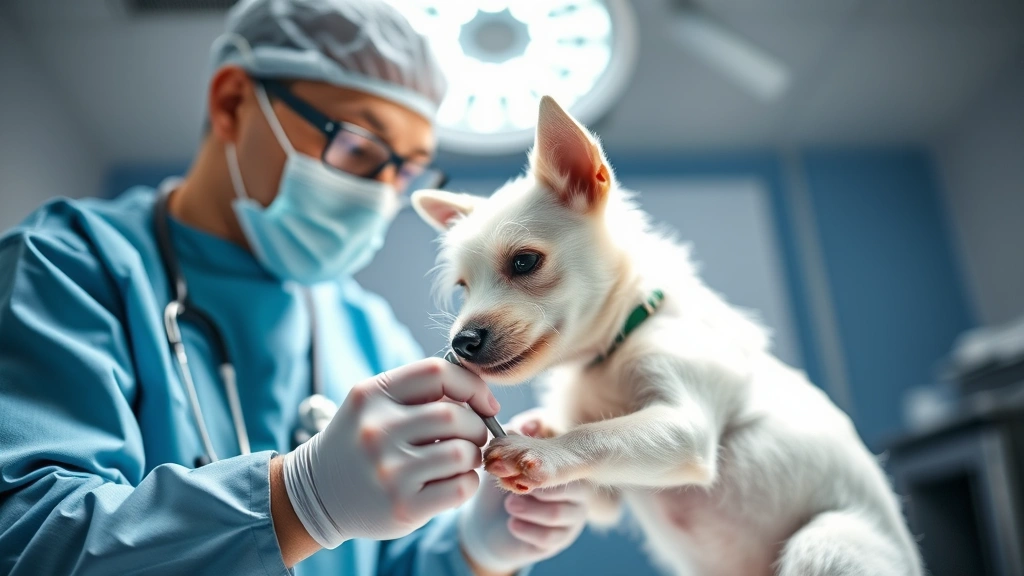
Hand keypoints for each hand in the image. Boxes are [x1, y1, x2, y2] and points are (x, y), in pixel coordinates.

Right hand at [282, 358, 499, 548]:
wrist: (317, 494)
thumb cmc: (361, 444)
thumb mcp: (374, 405)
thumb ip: (418, 392)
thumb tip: (479, 395)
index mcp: (372, 395)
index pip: (437, 373)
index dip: (472, 385)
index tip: (484, 404)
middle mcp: (377, 430)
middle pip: (454, 415)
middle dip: (476, 426)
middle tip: (473, 437)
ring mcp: (389, 471)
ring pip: (462, 452)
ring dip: (473, 456)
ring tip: (462, 460)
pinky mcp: (402, 506)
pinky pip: (460, 487)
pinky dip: (468, 482)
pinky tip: (454, 481)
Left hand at [458, 413, 587, 574]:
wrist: (488, 523)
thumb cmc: (500, 485)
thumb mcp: (502, 462)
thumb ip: (511, 441)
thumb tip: (520, 426)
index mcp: (567, 467)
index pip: (570, 463)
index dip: (544, 465)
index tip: (516, 468)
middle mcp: (577, 492)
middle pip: (573, 489)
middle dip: (538, 488)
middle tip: (511, 489)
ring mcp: (572, 518)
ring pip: (558, 513)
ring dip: (529, 509)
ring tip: (509, 504)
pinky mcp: (560, 540)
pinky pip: (550, 537)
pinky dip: (528, 530)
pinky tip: (512, 524)